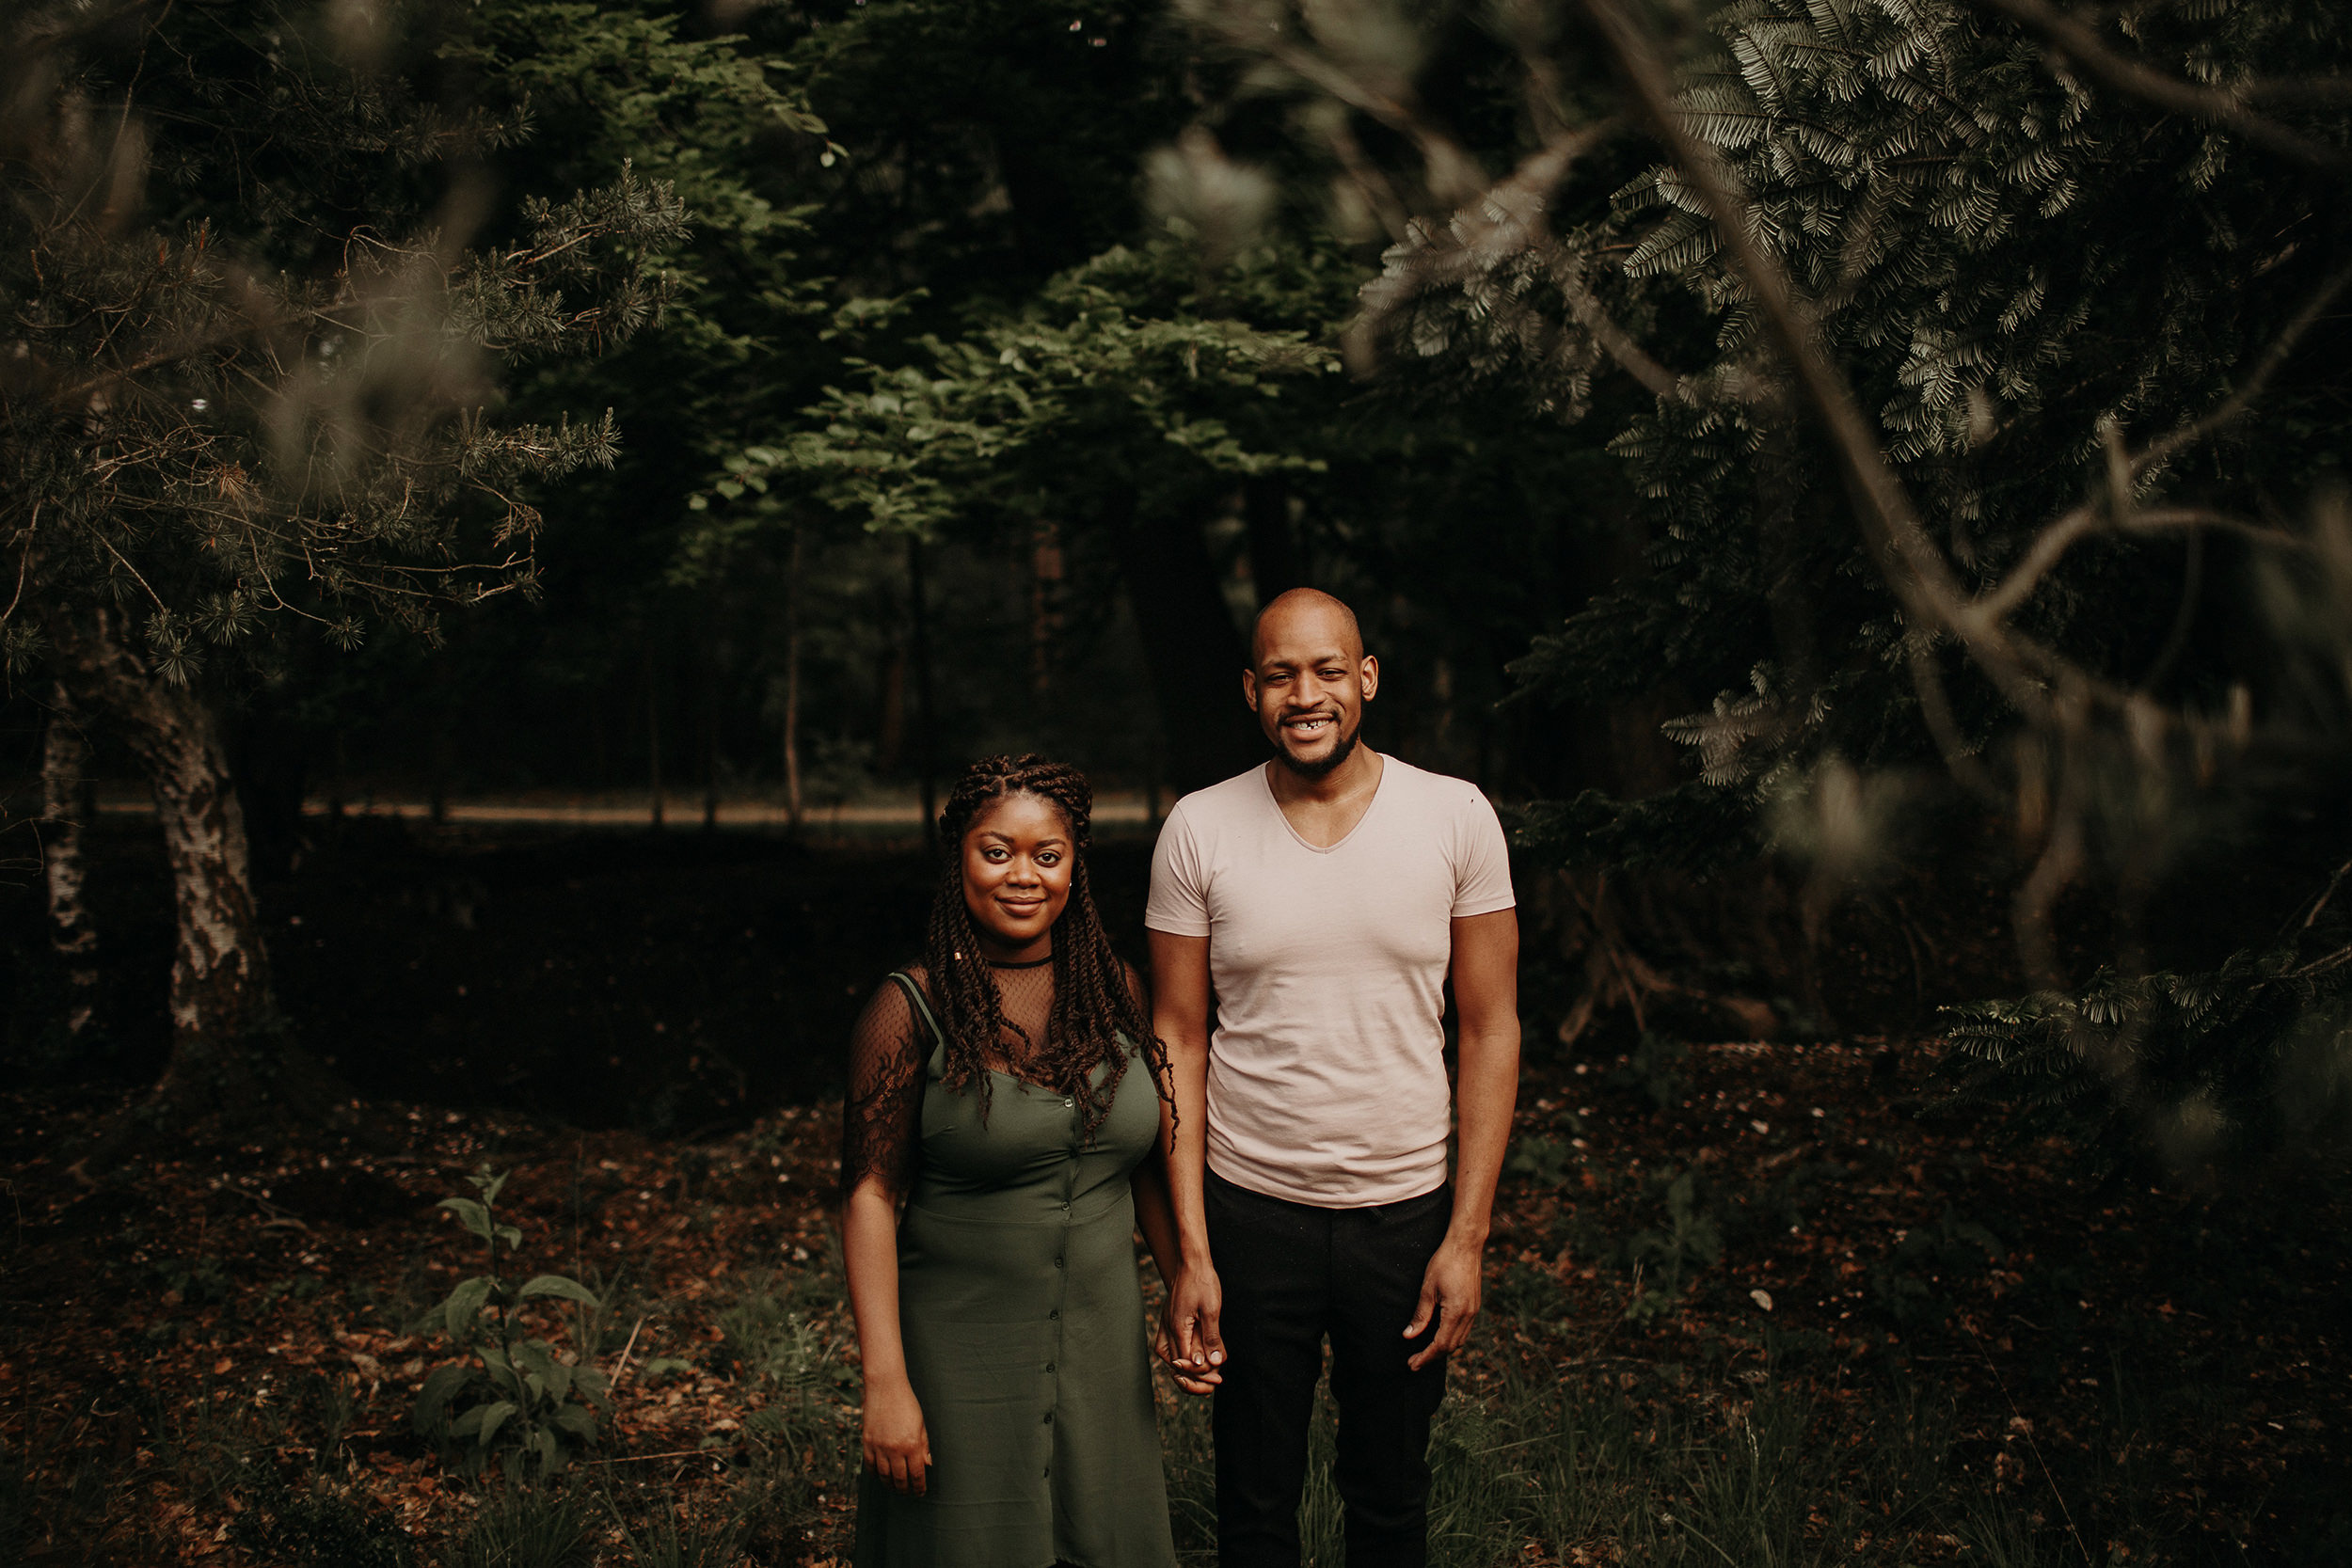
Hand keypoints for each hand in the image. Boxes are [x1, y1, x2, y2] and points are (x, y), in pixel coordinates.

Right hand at [862, 1376, 931, 1494]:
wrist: (886, 1388)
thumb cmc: (907, 1404)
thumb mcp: (921, 1424)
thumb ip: (924, 1446)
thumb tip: (927, 1465)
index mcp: (911, 1445)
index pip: (916, 1474)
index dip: (919, 1487)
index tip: (920, 1492)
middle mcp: (894, 1449)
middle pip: (899, 1479)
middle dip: (905, 1490)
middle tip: (908, 1493)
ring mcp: (879, 1446)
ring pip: (884, 1476)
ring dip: (890, 1485)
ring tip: (895, 1488)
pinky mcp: (867, 1442)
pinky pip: (870, 1465)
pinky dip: (875, 1474)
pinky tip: (880, 1476)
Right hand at [1155, 1264, 1225, 1395]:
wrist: (1192, 1262)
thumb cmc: (1203, 1282)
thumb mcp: (1212, 1309)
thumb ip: (1211, 1337)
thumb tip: (1212, 1363)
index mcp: (1177, 1328)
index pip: (1185, 1363)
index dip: (1201, 1375)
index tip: (1218, 1379)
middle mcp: (1168, 1329)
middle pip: (1175, 1365)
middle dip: (1193, 1378)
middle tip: (1213, 1383)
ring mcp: (1166, 1324)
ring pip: (1168, 1357)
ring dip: (1184, 1369)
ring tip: (1203, 1376)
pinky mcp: (1169, 1321)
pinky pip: (1169, 1346)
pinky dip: (1180, 1356)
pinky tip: (1194, 1357)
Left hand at [1404, 1236, 1482, 1371]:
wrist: (1465, 1245)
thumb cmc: (1444, 1263)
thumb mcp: (1427, 1289)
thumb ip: (1420, 1315)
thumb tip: (1409, 1336)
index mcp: (1456, 1312)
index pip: (1440, 1345)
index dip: (1425, 1357)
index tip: (1412, 1364)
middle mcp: (1468, 1315)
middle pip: (1451, 1347)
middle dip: (1432, 1357)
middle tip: (1414, 1362)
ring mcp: (1474, 1311)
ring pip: (1459, 1340)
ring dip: (1442, 1349)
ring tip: (1425, 1352)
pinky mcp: (1474, 1306)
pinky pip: (1464, 1330)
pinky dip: (1451, 1338)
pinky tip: (1439, 1336)